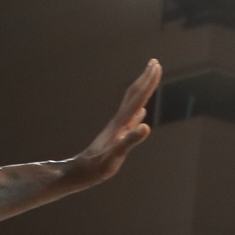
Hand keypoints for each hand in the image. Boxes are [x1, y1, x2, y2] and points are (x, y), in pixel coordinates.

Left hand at [67, 60, 159, 185]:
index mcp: (121, 123)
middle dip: (145, 79)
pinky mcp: (117, 136)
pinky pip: (130, 119)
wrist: (79, 172)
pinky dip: (138, 111)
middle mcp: (119, 121)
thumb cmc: (96, 167)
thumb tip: (146, 126)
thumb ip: (130, 140)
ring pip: (132, 104)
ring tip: (149, 81)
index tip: (156, 65)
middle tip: (154, 63)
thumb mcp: (115, 156)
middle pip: (134, 95)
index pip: (138, 98)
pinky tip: (141, 113)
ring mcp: (118, 128)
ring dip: (142, 91)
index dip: (148, 82)